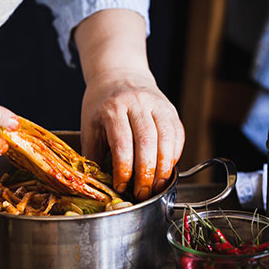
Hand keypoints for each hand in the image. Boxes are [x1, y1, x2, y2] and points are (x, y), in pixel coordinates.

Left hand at [81, 68, 183, 199]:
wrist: (119, 75)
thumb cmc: (101, 105)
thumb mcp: (90, 127)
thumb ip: (93, 155)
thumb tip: (98, 185)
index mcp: (113, 108)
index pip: (122, 143)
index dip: (124, 169)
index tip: (122, 186)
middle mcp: (137, 103)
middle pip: (147, 142)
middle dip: (146, 173)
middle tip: (142, 193)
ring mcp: (157, 105)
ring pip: (167, 139)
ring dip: (164, 168)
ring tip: (156, 186)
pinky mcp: (170, 110)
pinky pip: (178, 135)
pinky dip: (174, 156)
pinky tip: (166, 170)